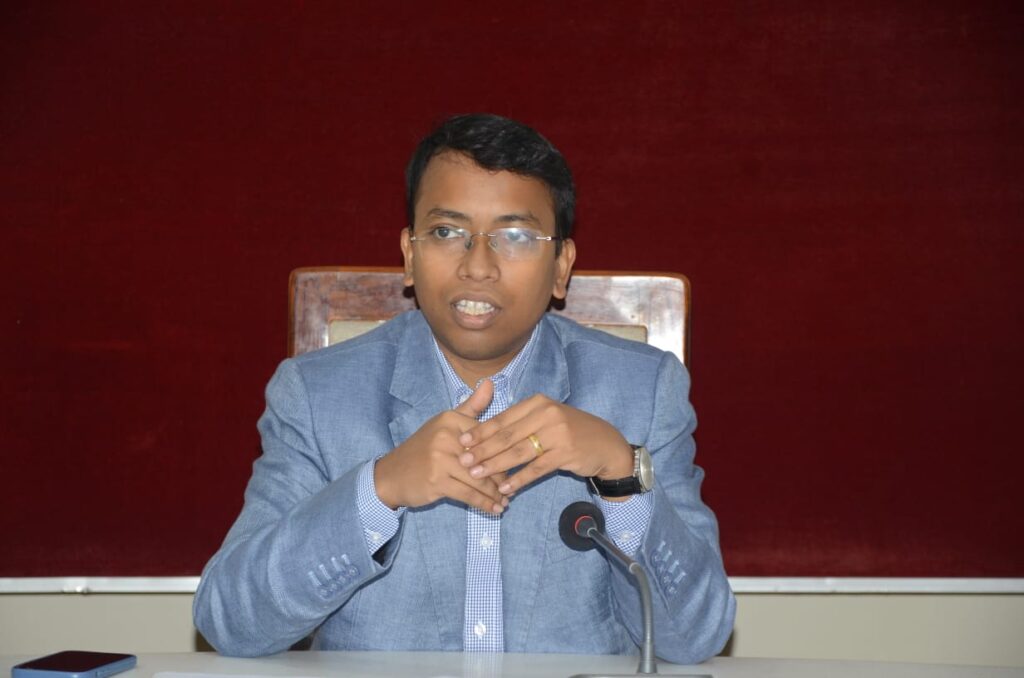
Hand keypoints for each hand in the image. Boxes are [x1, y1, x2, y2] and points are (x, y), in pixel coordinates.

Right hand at [374, 379, 507, 514]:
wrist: (392, 475)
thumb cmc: (423, 449)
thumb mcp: (445, 424)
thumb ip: (471, 406)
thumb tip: (491, 382)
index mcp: (451, 420)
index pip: (488, 436)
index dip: (503, 452)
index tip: (513, 464)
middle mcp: (446, 436)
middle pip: (486, 458)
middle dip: (502, 476)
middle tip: (514, 487)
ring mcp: (441, 459)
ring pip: (480, 479)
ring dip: (496, 493)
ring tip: (506, 502)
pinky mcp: (438, 481)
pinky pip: (469, 494)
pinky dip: (485, 504)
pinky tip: (495, 509)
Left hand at [457, 395, 634, 496]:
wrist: (605, 444)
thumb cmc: (570, 431)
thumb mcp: (546, 418)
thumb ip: (519, 422)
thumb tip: (485, 432)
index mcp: (537, 403)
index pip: (503, 418)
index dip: (480, 431)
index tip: (461, 441)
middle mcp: (546, 414)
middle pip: (507, 435)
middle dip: (483, 449)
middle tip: (463, 461)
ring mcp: (557, 434)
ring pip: (519, 452)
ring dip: (495, 465)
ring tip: (478, 475)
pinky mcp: (565, 453)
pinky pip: (536, 468)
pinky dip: (519, 479)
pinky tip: (506, 488)